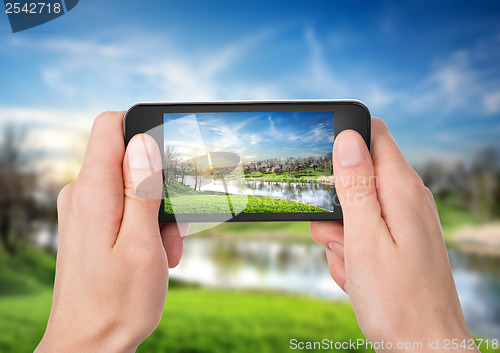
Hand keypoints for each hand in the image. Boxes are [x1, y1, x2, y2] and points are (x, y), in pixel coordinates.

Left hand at [35, 112, 187, 352]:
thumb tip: (142, 142)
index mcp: (93, 192)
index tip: (168, 159)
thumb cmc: (118, 301)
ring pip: (131, 186)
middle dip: (160, 186)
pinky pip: (122, 206)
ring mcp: (83, 209)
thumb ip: (141, 189)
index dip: (144, 129)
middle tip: (171, 229)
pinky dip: (143, 223)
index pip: (111, 125)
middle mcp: (81, 194)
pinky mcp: (89, 223)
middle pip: (129, 159)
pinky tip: (153, 253)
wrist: (88, 344)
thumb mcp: (142, 244)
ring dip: (156, 212)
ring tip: (163, 250)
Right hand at [310, 118, 478, 351]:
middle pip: (354, 179)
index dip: (343, 141)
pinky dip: (352, 254)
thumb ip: (355, 186)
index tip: (323, 171)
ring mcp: (403, 221)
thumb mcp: (365, 239)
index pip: (373, 134)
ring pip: (352, 212)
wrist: (422, 348)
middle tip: (342, 241)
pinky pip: (362, 235)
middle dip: (334, 210)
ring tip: (355, 266)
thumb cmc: (396, 300)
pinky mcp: (397, 242)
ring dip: (340, 238)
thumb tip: (347, 139)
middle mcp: (407, 199)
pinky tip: (361, 277)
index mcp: (401, 189)